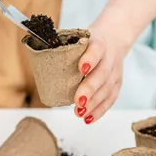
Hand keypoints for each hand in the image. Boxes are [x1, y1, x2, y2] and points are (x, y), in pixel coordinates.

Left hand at [73, 7, 133, 123]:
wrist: (113, 39)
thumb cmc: (89, 41)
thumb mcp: (79, 37)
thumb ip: (63, 46)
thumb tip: (38, 54)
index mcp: (99, 42)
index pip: (97, 49)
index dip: (90, 58)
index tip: (82, 67)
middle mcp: (109, 57)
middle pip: (102, 73)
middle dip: (90, 88)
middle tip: (77, 100)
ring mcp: (115, 71)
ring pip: (107, 89)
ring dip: (93, 103)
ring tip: (79, 112)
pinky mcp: (117, 83)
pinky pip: (110, 99)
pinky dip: (100, 110)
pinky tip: (88, 118)